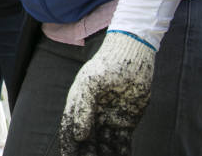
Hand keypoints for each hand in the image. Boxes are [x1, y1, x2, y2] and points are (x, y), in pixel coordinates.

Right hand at [59, 31, 154, 155]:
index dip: (68, 145)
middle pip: (87, 141)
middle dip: (86, 153)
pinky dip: (120, 153)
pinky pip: (122, 142)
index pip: (70, 129)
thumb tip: (78, 135)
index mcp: (79, 104)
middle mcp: (92, 114)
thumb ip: (83, 109)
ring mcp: (109, 118)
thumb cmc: (106, 65)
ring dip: (103, 154)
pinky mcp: (126, 121)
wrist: (133, 56)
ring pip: (104, 144)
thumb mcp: (90, 84)